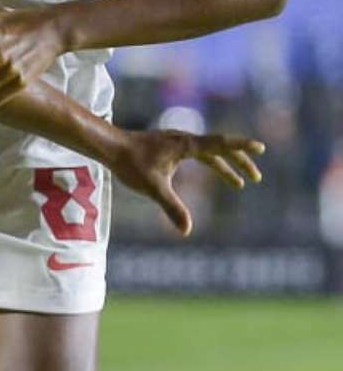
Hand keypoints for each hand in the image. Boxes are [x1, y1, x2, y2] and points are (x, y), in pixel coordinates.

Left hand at [110, 129, 263, 234]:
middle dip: (239, 163)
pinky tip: (213, 172)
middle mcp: (186, 140)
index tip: (261, 148)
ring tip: (238, 184)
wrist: (110, 147)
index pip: (221, 144)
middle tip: (256, 178)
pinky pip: (199, 154)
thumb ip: (172, 208)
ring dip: (226, 167)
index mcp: (186, 145)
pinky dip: (211, 164)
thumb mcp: (153, 189)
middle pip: (221, 149)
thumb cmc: (130, 164)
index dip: (242, 147)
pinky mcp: (171, 146)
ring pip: (210, 152)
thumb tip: (187, 231)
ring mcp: (179, 141)